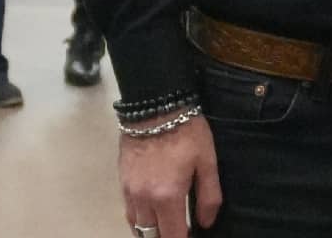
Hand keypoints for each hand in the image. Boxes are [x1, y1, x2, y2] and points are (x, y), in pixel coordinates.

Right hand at [120, 115, 222, 237]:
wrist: (153, 106)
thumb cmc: (185, 132)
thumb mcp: (207, 161)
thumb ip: (209, 196)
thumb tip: (206, 223)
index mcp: (167, 197)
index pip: (172, 237)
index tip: (191, 236)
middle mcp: (144, 200)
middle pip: (151, 237)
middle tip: (181, 231)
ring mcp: (130, 192)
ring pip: (137, 228)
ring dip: (151, 232)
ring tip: (166, 228)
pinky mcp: (122, 182)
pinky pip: (129, 212)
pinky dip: (140, 221)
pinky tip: (151, 216)